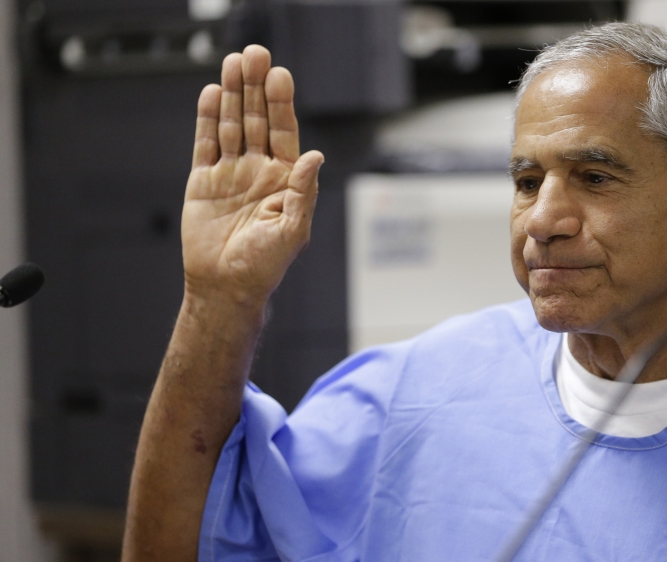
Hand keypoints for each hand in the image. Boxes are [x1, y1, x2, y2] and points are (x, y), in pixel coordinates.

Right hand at [182, 45, 323, 305]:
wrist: (225, 287)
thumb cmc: (265, 265)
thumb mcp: (293, 230)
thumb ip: (304, 192)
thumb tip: (317, 156)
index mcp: (285, 179)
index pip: (284, 132)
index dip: (281, 104)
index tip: (279, 75)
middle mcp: (259, 170)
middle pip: (256, 119)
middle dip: (255, 88)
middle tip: (254, 55)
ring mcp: (231, 173)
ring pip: (231, 125)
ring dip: (231, 95)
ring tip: (233, 63)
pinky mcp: (204, 181)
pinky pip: (206, 144)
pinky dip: (207, 120)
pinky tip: (211, 94)